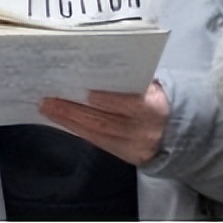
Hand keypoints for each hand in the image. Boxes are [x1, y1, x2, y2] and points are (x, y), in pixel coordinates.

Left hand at [38, 80, 168, 165]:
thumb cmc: (158, 101)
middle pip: (104, 121)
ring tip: (48, 108)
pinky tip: (62, 120)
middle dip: (74, 111)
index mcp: (153, 108)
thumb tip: (103, 66)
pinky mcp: (124, 156)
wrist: (174, 132)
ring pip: (96, 133)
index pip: (129, 104)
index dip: (107, 100)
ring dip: (69, 120)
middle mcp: (142, 131)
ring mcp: (132, 146)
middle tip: (49, 100)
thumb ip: (135, 79)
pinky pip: (97, 142)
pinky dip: (77, 130)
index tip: (85, 93)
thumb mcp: (154, 87)